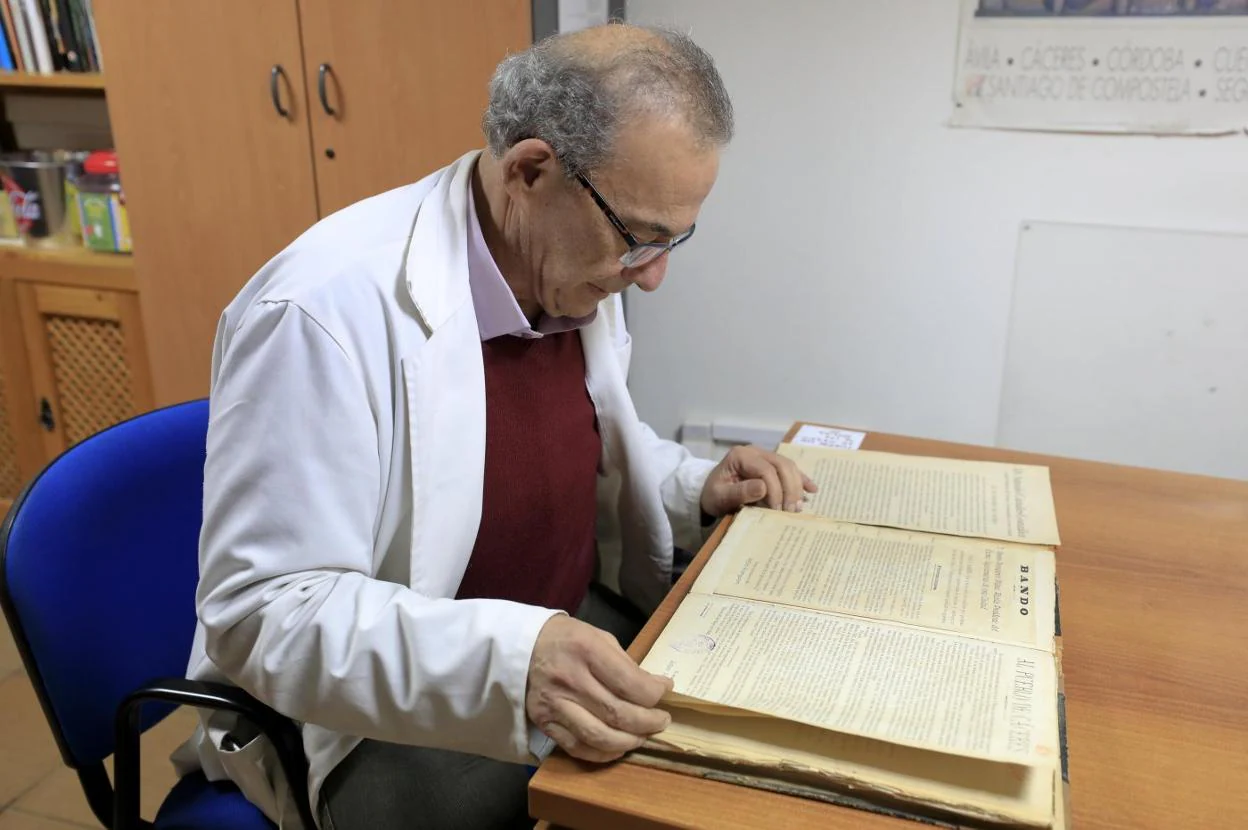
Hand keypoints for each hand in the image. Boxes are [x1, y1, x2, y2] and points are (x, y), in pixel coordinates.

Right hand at [526, 615, 673, 762]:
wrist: (521, 647)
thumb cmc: (567, 639)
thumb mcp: (598, 636)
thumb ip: (626, 663)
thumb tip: (656, 687)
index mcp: (587, 650)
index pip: (630, 683)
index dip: (655, 694)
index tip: (666, 692)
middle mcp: (570, 679)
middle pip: (618, 713)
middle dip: (648, 722)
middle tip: (662, 720)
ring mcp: (554, 704)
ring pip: (599, 736)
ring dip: (629, 741)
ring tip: (642, 735)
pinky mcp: (544, 722)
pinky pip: (578, 747)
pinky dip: (603, 753)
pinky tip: (617, 747)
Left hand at [700, 445, 816, 517]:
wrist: (709, 494)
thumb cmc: (712, 496)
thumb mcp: (720, 497)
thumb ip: (739, 492)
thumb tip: (764, 488)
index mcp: (741, 456)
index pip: (766, 470)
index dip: (775, 490)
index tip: (776, 511)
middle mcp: (755, 452)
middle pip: (782, 465)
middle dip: (790, 489)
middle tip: (791, 511)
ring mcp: (764, 456)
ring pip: (789, 466)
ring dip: (797, 486)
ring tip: (798, 507)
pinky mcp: (771, 465)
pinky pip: (790, 469)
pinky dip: (801, 479)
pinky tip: (812, 490)